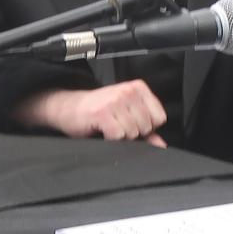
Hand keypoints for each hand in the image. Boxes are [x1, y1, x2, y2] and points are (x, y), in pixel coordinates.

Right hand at [20, 81, 167, 144]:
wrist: (70, 107)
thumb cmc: (100, 111)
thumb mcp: (126, 115)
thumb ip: (147, 130)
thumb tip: (161, 145)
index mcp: (138, 88)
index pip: (159, 117)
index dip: (147, 127)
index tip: (133, 123)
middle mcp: (128, 91)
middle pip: (146, 127)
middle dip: (133, 133)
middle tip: (118, 125)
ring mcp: (115, 101)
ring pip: (132, 132)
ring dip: (121, 136)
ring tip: (110, 127)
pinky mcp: (102, 113)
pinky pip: (118, 136)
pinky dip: (110, 139)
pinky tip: (103, 130)